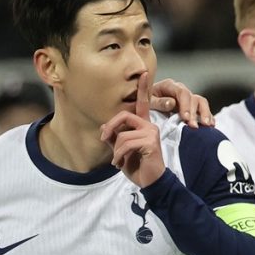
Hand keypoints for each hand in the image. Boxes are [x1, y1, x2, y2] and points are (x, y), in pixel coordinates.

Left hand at [101, 72, 165, 187]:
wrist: (150, 182)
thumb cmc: (137, 166)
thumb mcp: (120, 151)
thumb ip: (113, 138)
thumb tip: (104, 126)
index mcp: (143, 125)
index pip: (143, 103)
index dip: (143, 88)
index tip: (144, 72)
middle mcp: (149, 125)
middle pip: (124, 115)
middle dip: (110, 127)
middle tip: (103, 138)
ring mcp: (151, 133)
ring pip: (123, 135)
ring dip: (115, 151)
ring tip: (117, 161)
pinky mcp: (151, 142)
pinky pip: (126, 144)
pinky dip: (119, 155)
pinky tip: (120, 164)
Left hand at [149, 78, 213, 126]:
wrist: (144, 105)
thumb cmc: (144, 103)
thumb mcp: (148, 102)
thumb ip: (159, 102)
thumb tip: (172, 103)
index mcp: (169, 86)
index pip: (181, 92)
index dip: (185, 105)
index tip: (185, 118)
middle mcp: (181, 90)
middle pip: (193, 98)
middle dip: (194, 113)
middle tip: (193, 126)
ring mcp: (188, 98)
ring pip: (201, 102)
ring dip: (205, 113)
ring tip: (206, 125)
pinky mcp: (192, 107)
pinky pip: (203, 109)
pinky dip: (208, 116)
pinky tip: (211, 125)